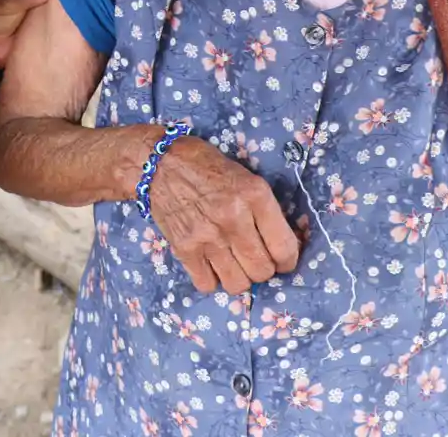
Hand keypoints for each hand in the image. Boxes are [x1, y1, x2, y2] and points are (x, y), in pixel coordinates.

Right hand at [149, 137, 299, 293]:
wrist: (159, 163)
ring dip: (239, 277)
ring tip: (234, 264)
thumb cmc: (207, 166)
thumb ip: (265, 210)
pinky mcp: (184, 249)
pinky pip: (207, 284)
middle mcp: (233, 218)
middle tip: (256, 259)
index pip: (284, 248)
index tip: (282, 259)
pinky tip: (211, 264)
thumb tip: (284, 246)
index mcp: (255, 195)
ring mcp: (207, 236)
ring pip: (237, 284)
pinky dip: (212, 279)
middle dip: (263, 269)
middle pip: (262, 271)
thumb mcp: (247, 178)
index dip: (288, 260)